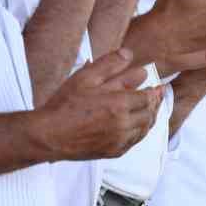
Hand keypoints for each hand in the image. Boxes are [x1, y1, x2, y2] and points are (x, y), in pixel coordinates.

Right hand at [35, 49, 161, 160]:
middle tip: (156, 96)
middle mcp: (124, 124)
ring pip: (144, 129)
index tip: (156, 86)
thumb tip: (128, 54)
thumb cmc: (64, 105)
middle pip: (149, 113)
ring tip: (149, 109)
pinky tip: (137, 126)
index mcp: (119, 104)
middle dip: (154, 103)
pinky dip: (140, 132)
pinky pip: (135, 141)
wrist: (48, 135)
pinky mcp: (114, 151)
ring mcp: (120, 140)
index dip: (153, 91)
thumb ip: (109, 64)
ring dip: (149, 118)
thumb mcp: (85, 78)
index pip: (148, 97)